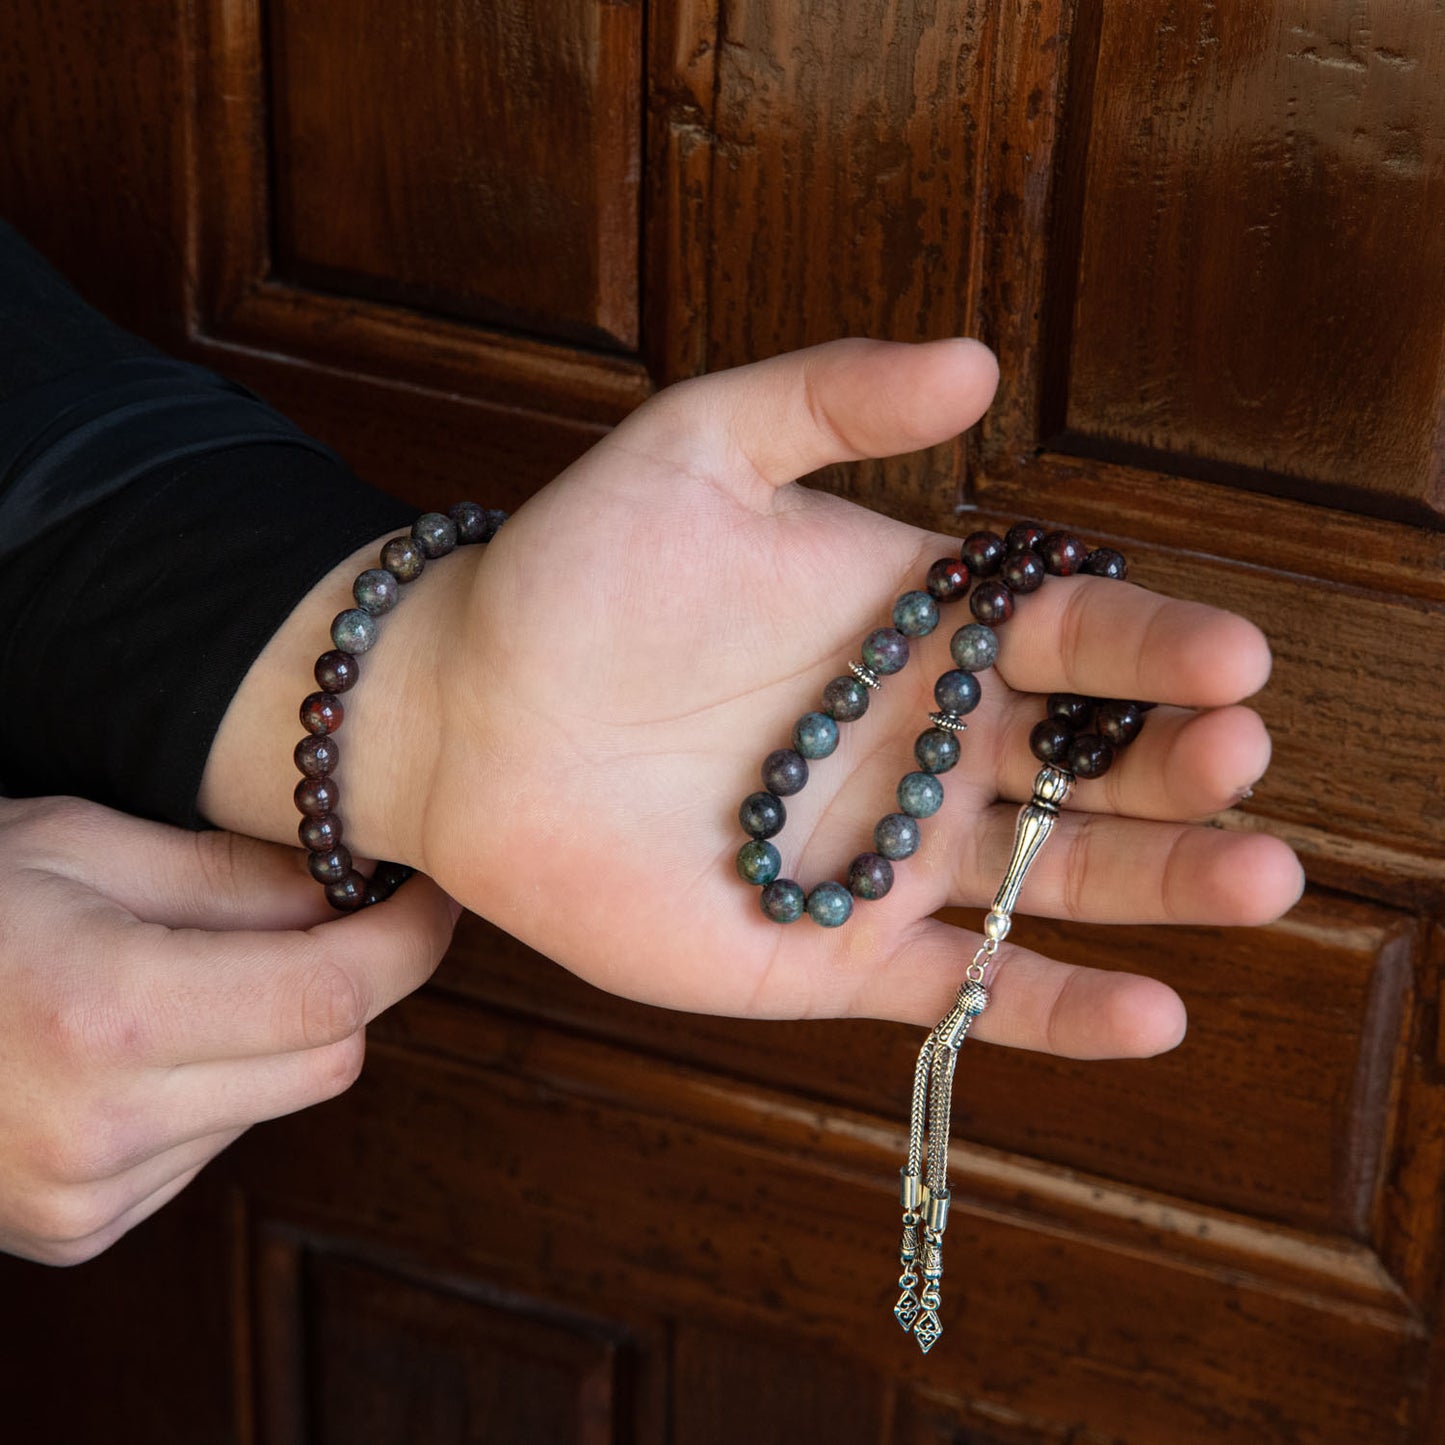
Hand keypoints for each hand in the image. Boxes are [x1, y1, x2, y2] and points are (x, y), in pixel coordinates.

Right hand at [0, 795, 455, 1263]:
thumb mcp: (77, 846)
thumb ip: (229, 877)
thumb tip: (351, 886)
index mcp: (106, 1014)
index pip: (333, 994)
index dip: (407, 941)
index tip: (429, 896)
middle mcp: (103, 1129)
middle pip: (327, 1057)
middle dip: (346, 981)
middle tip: (320, 913)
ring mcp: (87, 1196)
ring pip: (279, 1101)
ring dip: (273, 1033)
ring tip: (185, 971)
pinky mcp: (79, 1228)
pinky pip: (214, 1146)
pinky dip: (217, 1087)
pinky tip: (141, 1039)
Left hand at [204, 339, 1302, 1058]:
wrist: (469, 716)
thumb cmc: (579, 574)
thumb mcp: (701, 448)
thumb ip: (830, 401)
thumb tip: (975, 360)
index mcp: (922, 629)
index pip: (1071, 636)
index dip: (1154, 646)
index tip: (1228, 653)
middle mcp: (929, 745)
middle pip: (1090, 764)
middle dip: (1178, 766)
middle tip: (1235, 758)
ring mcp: (889, 856)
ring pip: (1054, 880)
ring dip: (1160, 883)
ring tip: (1256, 879)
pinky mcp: (833, 956)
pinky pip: (961, 988)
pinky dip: (1053, 1008)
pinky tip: (1152, 1015)